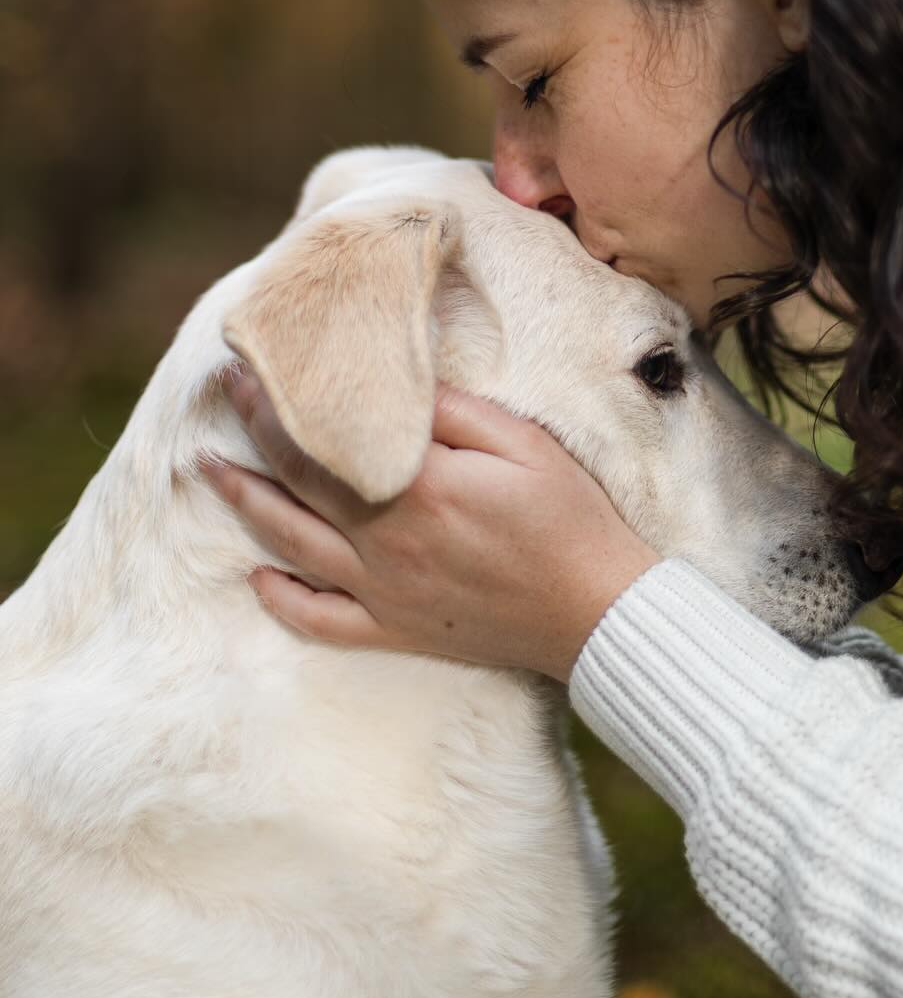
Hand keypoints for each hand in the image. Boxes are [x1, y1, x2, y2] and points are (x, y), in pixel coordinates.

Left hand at [199, 365, 662, 682]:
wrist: (597, 611)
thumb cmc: (571, 518)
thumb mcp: (524, 443)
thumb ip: (455, 414)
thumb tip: (398, 384)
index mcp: (417, 490)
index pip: (321, 442)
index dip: (274, 405)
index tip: (246, 368)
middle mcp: (387, 544)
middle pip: (296, 487)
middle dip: (250, 438)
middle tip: (219, 398)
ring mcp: (387, 592)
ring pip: (293, 548)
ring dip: (246, 506)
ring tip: (211, 473)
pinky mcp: (398, 629)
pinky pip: (321, 620)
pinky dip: (282, 600)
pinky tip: (258, 577)